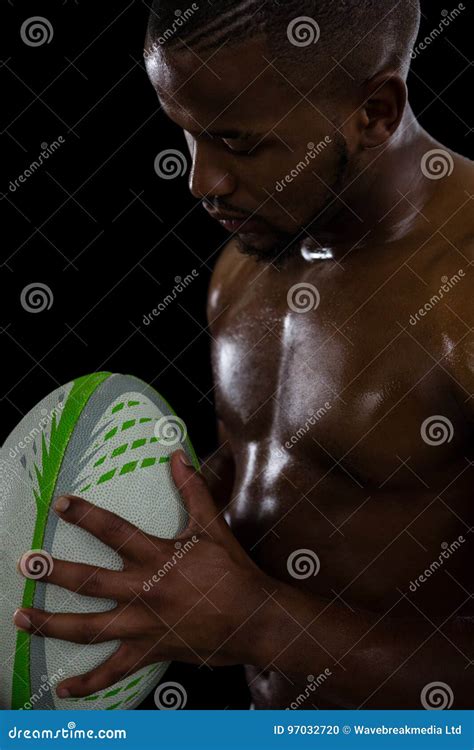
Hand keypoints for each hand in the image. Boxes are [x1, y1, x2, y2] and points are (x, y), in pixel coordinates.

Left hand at [14, 450, 271, 698]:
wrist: (255, 618)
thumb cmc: (233, 571)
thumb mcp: (212, 526)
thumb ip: (192, 490)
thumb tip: (176, 455)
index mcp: (158, 557)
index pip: (114, 531)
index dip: (85, 515)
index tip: (59, 504)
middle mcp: (144, 590)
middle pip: (89, 581)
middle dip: (53, 572)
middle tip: (25, 564)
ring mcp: (144, 624)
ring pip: (90, 628)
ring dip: (52, 625)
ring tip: (21, 618)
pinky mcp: (150, 649)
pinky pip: (114, 670)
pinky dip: (89, 683)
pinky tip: (65, 689)